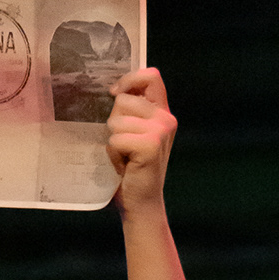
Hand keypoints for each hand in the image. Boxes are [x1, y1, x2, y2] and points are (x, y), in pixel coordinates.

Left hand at [108, 67, 174, 210]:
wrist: (140, 203)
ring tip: (124, 155)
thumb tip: (112, 89)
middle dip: (115, 121)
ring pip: (117, 119)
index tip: (114, 93)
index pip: (150, 76)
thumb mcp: (134, 133)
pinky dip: (113, 152)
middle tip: (124, 145)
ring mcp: (161, 131)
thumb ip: (131, 110)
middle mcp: (166, 119)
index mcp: (162, 112)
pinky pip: (116, 138)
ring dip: (113, 139)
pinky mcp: (151, 145)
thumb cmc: (132, 168)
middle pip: (124, 99)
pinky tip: (124, 164)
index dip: (129, 80)